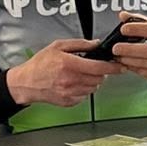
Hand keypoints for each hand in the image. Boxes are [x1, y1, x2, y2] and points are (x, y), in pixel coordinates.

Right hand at [5, 38, 122, 108]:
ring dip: (92, 81)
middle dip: (101, 72)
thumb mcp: (58, 46)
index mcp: (69, 64)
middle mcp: (71, 80)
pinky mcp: (69, 102)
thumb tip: (96, 43)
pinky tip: (74, 83)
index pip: (99, 67)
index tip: (120, 66)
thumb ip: (79, 44)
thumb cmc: (40, 64)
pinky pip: (85, 96)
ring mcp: (70, 93)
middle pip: (99, 78)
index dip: (112, 67)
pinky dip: (84, 89)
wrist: (26, 82)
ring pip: (94, 88)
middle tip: (94, 67)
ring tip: (80, 74)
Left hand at [107, 19, 146, 89]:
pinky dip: (133, 68)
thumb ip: (141, 22)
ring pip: (144, 64)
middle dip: (129, 49)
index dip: (137, 29)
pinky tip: (126, 64)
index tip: (124, 29)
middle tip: (116, 48)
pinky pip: (144, 73)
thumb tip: (123, 15)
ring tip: (118, 56)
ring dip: (128, 60)